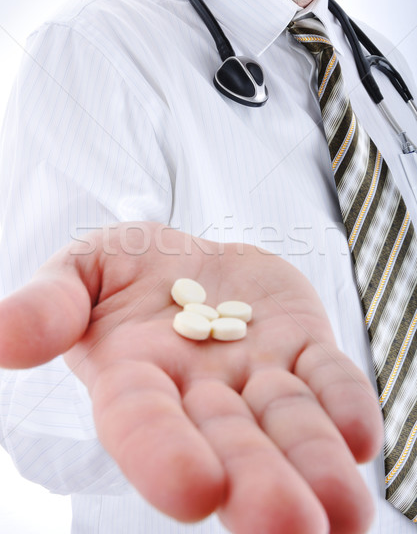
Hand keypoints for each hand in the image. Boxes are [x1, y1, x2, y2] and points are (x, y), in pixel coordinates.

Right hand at [0, 222, 382, 533]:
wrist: (188, 258)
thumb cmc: (126, 269)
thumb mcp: (80, 270)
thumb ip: (48, 305)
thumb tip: (6, 338)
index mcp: (137, 380)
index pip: (143, 424)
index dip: (163, 454)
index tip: (194, 488)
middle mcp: (201, 392)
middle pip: (229, 443)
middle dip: (258, 483)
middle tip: (293, 527)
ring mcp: (258, 372)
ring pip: (288, 424)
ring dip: (316, 462)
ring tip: (345, 511)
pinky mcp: (303, 346)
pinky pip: (328, 380)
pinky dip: (344, 405)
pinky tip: (360, 434)